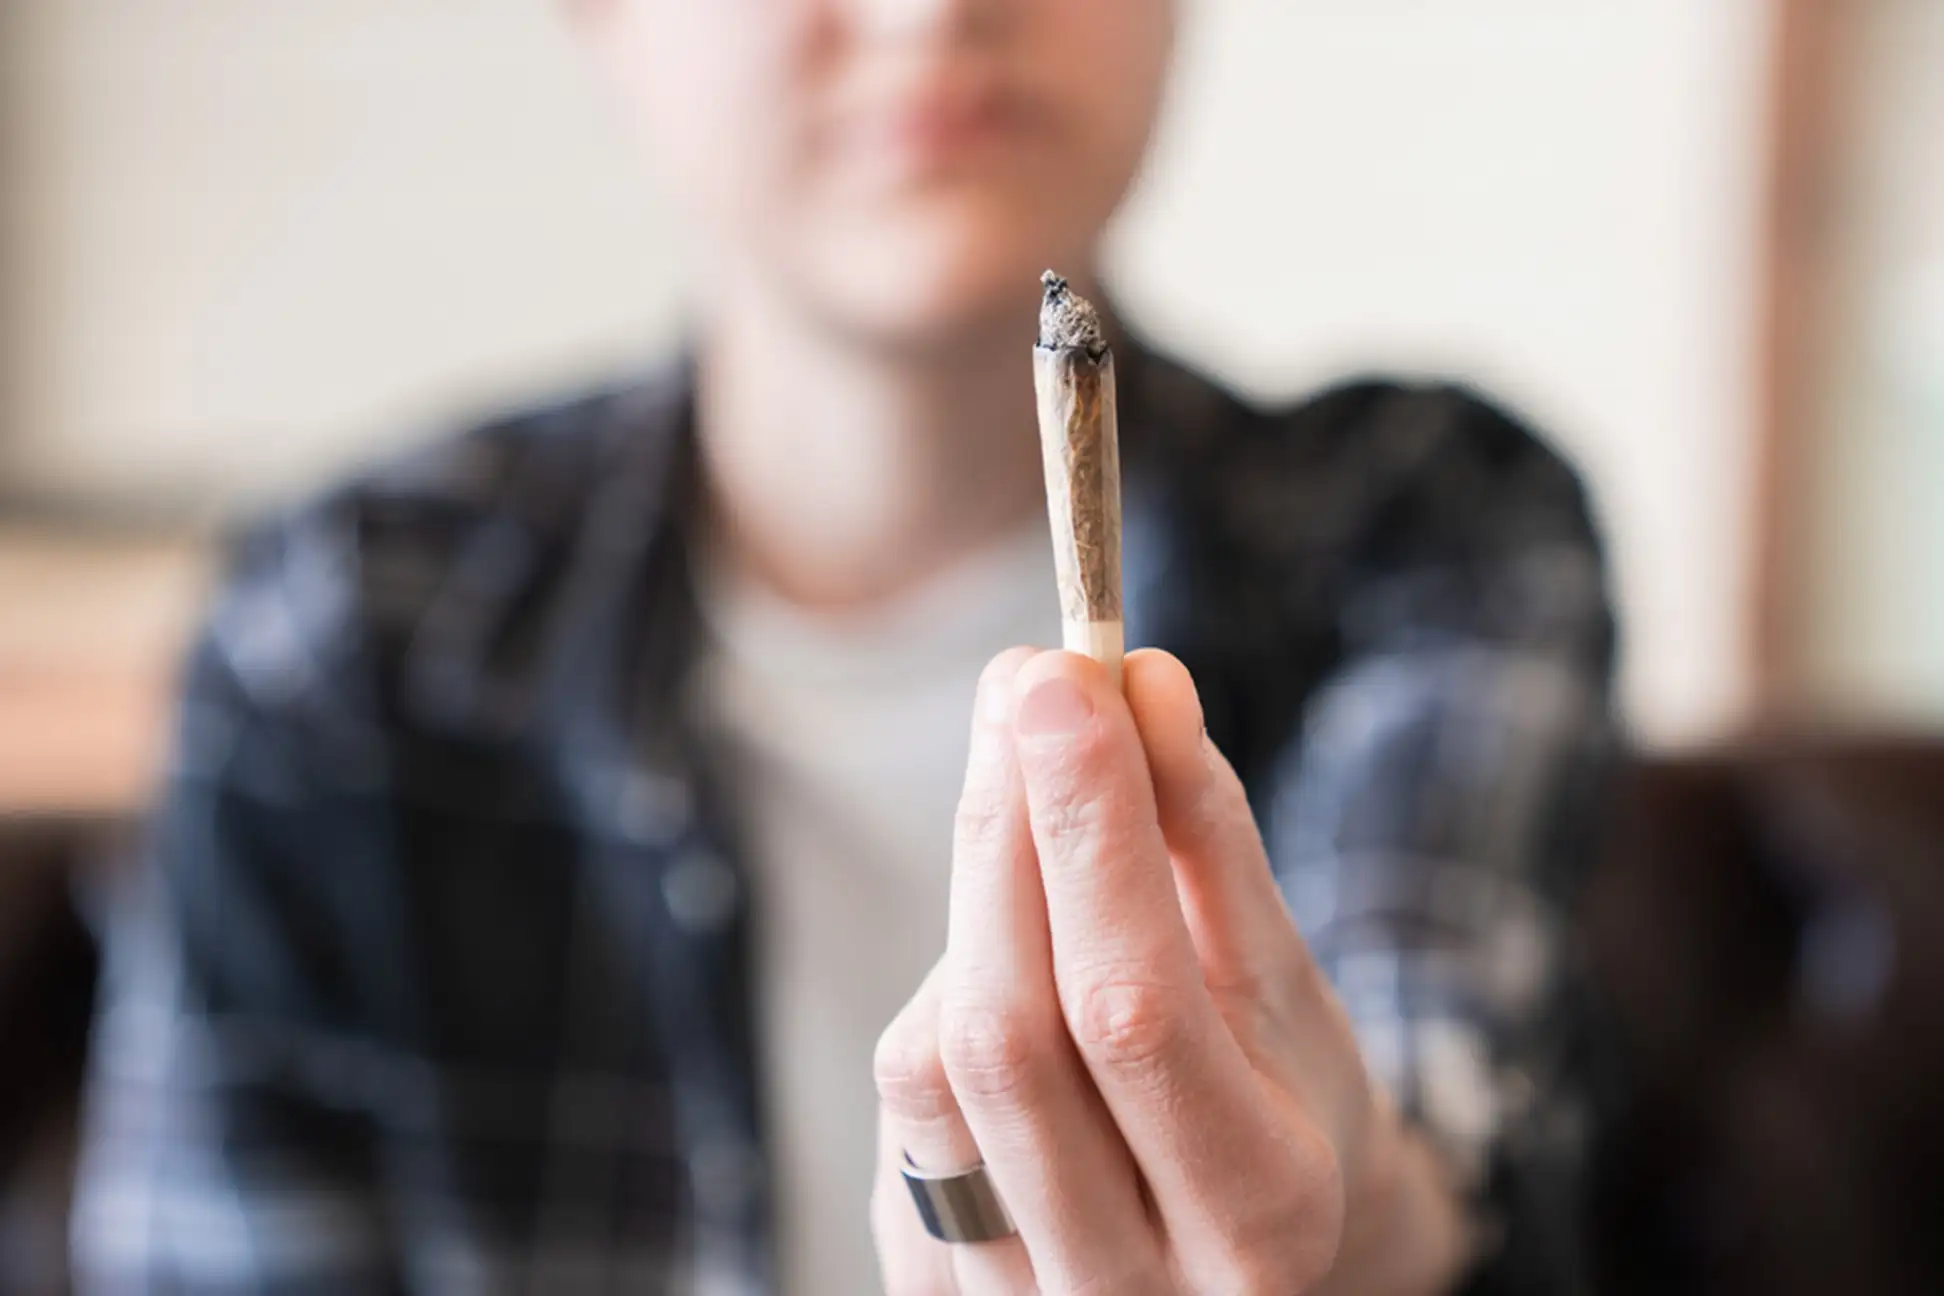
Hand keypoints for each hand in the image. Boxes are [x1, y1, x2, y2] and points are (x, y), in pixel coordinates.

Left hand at [872, 648, 1471, 1294]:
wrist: (1246, 1249)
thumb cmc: (1283, 1099)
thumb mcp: (1281, 981)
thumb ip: (1206, 841)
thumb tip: (1139, 684)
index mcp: (1258, 1218)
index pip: (1135, 1010)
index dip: (1089, 834)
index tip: (1063, 678)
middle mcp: (1128, 1290)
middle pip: (1008, 1038)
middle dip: (1004, 834)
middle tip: (1025, 685)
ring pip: (928, 1071)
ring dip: (976, 907)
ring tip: (1034, 819)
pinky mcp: (928, 1288)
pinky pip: (903, 1110)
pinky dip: (949, 996)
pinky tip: (1008, 952)